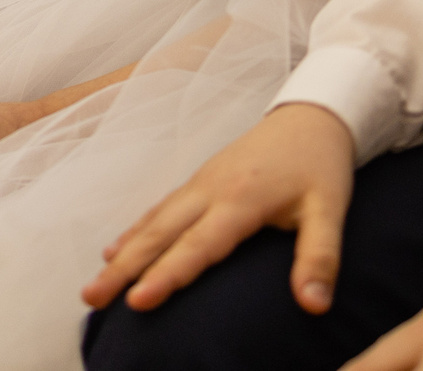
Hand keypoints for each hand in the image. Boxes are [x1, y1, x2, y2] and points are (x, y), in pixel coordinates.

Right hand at [83, 101, 354, 315]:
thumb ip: (320, 258)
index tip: (137, 302)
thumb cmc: (322, 165)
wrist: (313, 115)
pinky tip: (115, 250)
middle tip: (92, 299)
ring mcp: (201, 182)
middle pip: (161, 233)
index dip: (167, 275)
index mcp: (241, 199)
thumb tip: (315, 307)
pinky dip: (134, 231)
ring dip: (122, 254)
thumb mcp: (331, 211)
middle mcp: (211, 189)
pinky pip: (159, 208)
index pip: (198, 245)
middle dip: (124, 269)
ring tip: (94, 286)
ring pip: (153, 221)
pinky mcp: (199, 179)